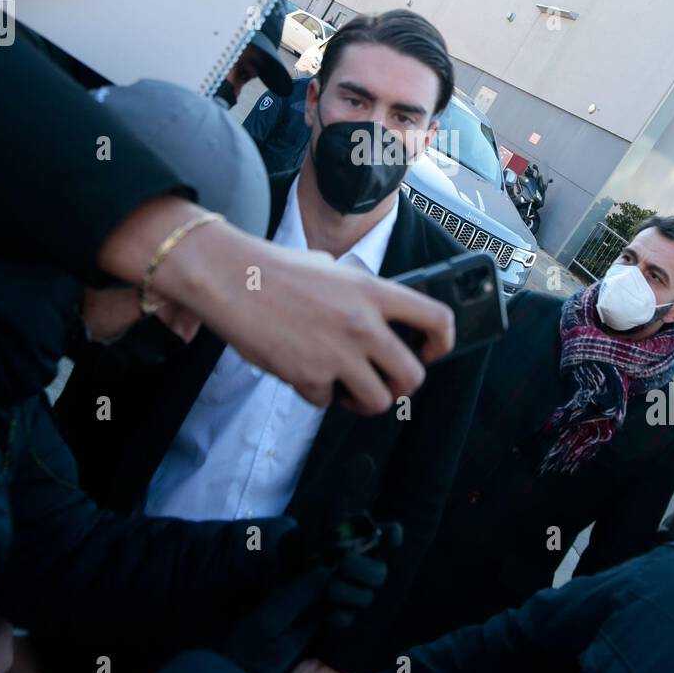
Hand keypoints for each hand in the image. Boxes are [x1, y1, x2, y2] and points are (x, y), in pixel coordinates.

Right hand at [98, 198, 455, 414]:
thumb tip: (378, 324)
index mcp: (373, 292)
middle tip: (383, 380)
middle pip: (413, 376)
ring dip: (362, 399)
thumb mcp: (332, 271)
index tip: (432, 351)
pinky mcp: (310, 376)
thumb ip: (361, 298)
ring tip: (344, 384)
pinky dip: (317, 394)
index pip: (436, 318)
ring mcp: (338, 354)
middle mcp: (363, 325)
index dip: (444, 342)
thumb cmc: (276, 270)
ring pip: (377, 402)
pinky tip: (302, 370)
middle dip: (400, 385)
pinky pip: (327, 402)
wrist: (230, 278)